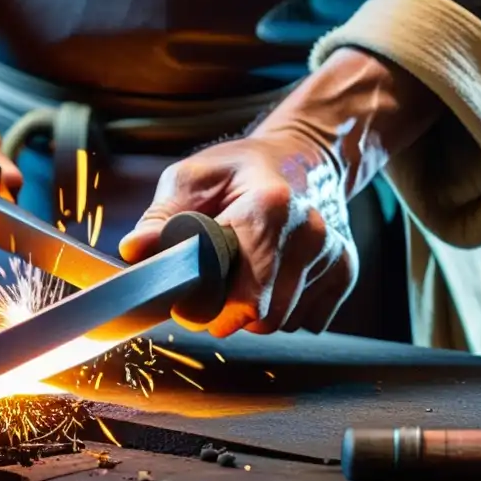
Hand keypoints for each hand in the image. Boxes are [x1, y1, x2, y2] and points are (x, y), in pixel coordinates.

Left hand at [119, 47, 442, 337]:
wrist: (306, 156)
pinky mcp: (346, 272)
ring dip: (258, 310)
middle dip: (231, 312)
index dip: (210, 309)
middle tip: (215, 284)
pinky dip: (286, 307)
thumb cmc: (242, 168)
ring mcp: (333, 255)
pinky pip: (308, 320)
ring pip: (285, 323)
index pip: (243, 297)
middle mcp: (311, 234)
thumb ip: (161, 219)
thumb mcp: (192, 178)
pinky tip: (276, 275)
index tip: (192, 299)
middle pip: (264, 318)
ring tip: (247, 271)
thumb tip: (134, 253)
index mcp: (270, 209)